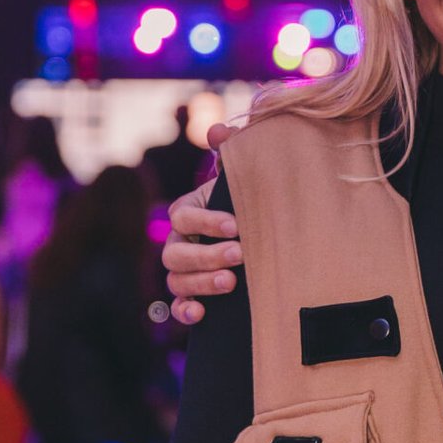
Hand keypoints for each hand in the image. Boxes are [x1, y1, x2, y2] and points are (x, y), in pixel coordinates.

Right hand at [162, 128, 237, 327]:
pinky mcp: (192, 296)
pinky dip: (184, 311)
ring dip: (200, 282)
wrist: (267, 238)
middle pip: (175, 252)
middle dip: (206, 255)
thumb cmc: (250, 204)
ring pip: (175, 279)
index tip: (236, 225)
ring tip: (231, 283)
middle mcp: (179, 241)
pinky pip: (176, 307)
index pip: (182, 215)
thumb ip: (232, 153)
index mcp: (189, 211)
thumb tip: (219, 129)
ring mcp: (183, 270)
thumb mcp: (245, 179)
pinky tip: (201, 313)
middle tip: (240, 255)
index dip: (205, 221)